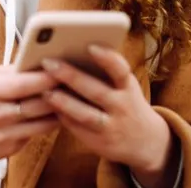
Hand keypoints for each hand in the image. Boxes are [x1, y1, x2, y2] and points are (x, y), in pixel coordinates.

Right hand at [0, 65, 59, 186]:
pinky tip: (50, 114)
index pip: (28, 82)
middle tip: (75, 80)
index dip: (50, 74)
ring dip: (59, 109)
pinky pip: (35, 133)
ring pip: (45, 121)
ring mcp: (5, 135)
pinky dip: (44, 123)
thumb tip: (33, 63)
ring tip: (69, 96)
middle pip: (42, 102)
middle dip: (61, 91)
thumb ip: (6, 72)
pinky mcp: (10, 150)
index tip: (65, 66)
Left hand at [41, 46, 177, 185]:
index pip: (121, 71)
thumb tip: (71, 51)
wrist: (146, 142)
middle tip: (48, 62)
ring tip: (44, 90)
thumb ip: (106, 74)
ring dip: (63, 102)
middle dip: (71, 76)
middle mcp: (122, 107)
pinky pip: (77, 128)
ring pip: (85, 114)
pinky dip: (62, 116)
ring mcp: (111, 127)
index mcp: (128, 88)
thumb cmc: (127, 103)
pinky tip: (48, 106)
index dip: (107, 58)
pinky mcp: (99, 143)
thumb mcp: (125, 87)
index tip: (90, 46)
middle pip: (96, 91)